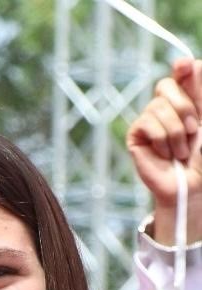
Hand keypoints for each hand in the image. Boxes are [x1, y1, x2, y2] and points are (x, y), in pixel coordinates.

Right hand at [126, 58, 201, 244]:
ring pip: (159, 106)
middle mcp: (167, 106)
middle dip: (184, 106)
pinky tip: (166, 153)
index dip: (182, 67)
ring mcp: (149, 121)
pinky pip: (147, 123)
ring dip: (176, 131)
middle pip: (166, 85)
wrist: (192, 183)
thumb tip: (190, 63)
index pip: (182, 72)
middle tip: (194, 129)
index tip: (184, 67)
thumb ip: (201, 94)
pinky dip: (162, 139)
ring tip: (181, 150)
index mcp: (188, 98)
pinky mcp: (137, 135)